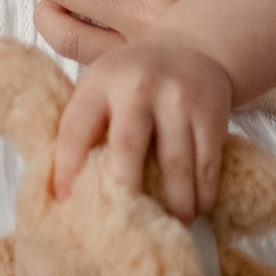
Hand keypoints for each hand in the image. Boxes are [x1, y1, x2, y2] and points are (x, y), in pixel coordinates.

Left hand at [50, 31, 233, 221]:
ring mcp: (178, 99)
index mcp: (100, 82)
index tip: (66, 200)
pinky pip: (207, 163)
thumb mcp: (102, 88)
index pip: (77, 128)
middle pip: (128, 145)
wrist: (193, 47)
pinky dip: (202, 194)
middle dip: (124, 189)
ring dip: (174, 205)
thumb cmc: (134, 82)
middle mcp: (139, 87)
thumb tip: (64, 195)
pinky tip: (195, 210)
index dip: (67, 166)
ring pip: (176, 163)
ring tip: (169, 229)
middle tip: (123, 226)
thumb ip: (85, 129)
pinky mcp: (212, 113)